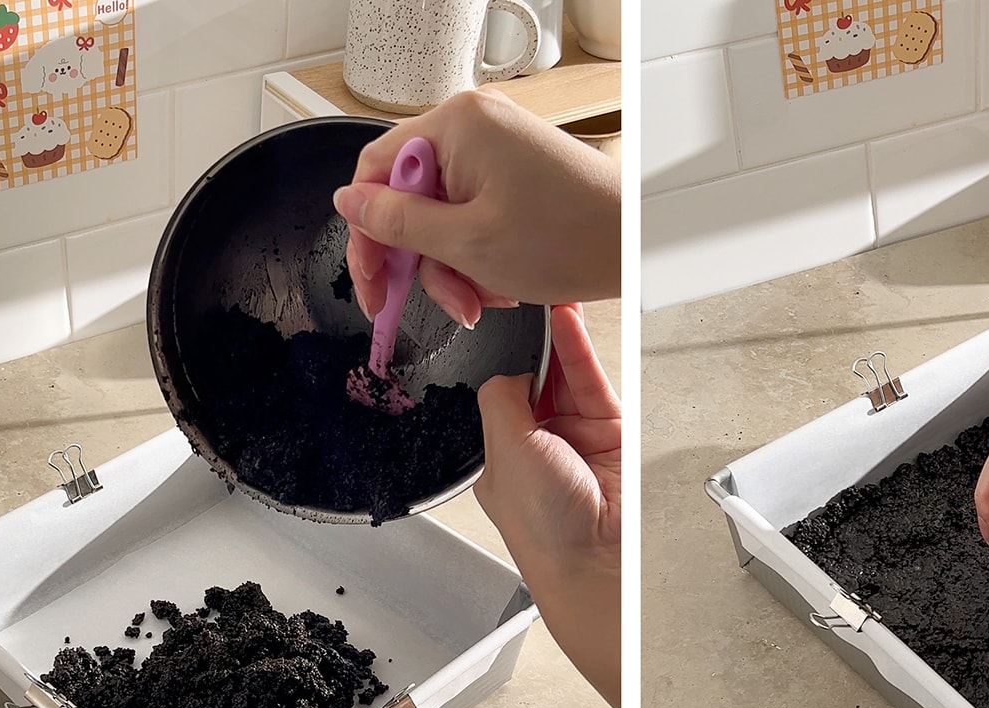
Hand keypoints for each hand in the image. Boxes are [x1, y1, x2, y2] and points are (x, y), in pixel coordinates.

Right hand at [332, 91, 620, 328]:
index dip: (366, 234)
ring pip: (442, 215)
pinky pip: (473, 213)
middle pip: (410, 198)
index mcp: (455, 125)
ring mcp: (497, 146)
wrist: (638, 243)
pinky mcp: (516, 170)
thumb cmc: (571, 238)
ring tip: (486, 298)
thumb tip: (350, 206)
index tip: (373, 283)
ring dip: (456, 267)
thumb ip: (398, 224)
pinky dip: (480, 254)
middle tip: (444, 302)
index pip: (376, 173)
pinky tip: (504, 282)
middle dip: (425, 261)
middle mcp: (474, 124)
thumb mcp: (467, 244)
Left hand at [475, 304, 620, 707]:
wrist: (597, 558)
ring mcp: (575, 438)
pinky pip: (590, 382)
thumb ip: (502, 400)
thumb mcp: (504, 451)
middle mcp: (538, 446)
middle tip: (525, 302)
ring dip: (557, 340)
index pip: (501, 394)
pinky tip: (567, 321)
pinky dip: (578, 350)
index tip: (499, 324)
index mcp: (501, 458)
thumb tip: (510, 368)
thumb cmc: (546, 528)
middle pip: (535, 380)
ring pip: (564, 376)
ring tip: (550, 298)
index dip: (504, 361)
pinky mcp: (609, 432)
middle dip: (532, 346)